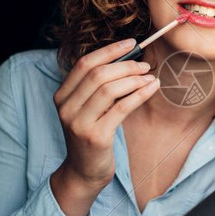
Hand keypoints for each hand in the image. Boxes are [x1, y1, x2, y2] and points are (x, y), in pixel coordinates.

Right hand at [53, 39, 159, 191]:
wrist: (84, 172)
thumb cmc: (91, 136)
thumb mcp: (88, 109)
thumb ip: (98, 87)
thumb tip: (128, 58)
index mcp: (62, 96)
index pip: (84, 64)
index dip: (109, 50)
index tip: (131, 43)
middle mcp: (66, 108)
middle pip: (97, 74)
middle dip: (126, 65)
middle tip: (145, 65)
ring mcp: (79, 123)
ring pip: (109, 89)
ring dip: (134, 79)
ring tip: (150, 77)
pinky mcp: (95, 136)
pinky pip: (121, 108)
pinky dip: (139, 94)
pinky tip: (152, 88)